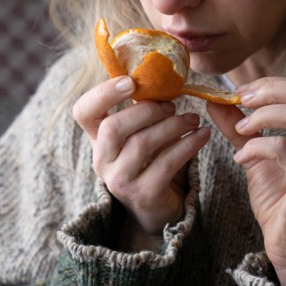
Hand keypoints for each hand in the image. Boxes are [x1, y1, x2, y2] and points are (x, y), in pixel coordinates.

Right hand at [72, 75, 210, 249]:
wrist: (157, 209)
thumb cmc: (149, 161)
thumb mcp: (139, 134)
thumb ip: (141, 110)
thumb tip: (159, 76)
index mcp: (96, 139)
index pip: (83, 112)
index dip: (103, 93)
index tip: (131, 81)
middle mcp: (102, 160)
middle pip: (113, 127)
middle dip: (147, 111)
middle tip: (172, 106)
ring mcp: (120, 180)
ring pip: (142, 144)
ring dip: (173, 125)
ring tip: (193, 119)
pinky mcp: (143, 194)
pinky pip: (166, 163)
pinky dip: (188, 144)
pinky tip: (203, 135)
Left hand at [207, 78, 285, 285]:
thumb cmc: (278, 200)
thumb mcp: (255, 156)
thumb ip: (239, 128)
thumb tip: (216, 101)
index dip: (274, 84)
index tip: (242, 92)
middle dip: (271, 91)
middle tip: (240, 102)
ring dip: (263, 116)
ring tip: (240, 130)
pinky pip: (284, 149)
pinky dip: (257, 146)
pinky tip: (241, 159)